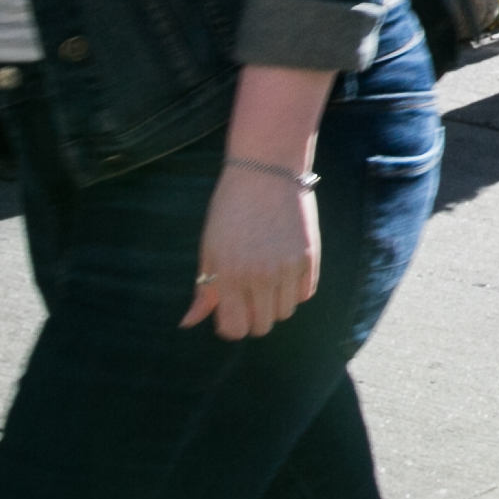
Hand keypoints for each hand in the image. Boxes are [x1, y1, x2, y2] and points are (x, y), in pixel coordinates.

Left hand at [181, 161, 321, 340]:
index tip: (230, 312)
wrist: (266, 170)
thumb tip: (189, 322)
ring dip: (275, 304)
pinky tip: (285, 271)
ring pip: (285, 313)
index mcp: (228, 275)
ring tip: (267, 281)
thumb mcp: (209, 247)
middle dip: (253, 317)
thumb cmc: (230, 208)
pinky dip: (295, 290)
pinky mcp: (309, 257)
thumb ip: (204, 289)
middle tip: (248, 296)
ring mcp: (287, 268)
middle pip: (262, 326)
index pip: (234, 328)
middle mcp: (260, 276)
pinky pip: (305, 294)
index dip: (230, 325)